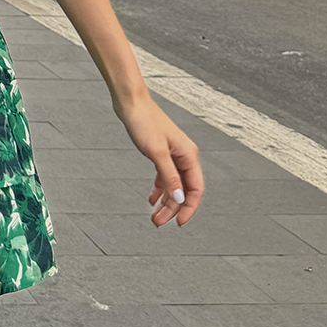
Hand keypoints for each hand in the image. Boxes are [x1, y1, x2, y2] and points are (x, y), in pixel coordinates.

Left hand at [115, 94, 203, 226]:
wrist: (131, 103)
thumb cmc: (144, 121)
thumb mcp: (156, 152)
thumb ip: (169, 176)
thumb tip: (179, 197)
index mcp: (188, 155)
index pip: (195, 189)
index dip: (189, 208)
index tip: (178, 223)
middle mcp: (184, 156)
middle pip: (183, 190)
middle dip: (173, 208)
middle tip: (158, 222)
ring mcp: (173, 155)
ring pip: (174, 185)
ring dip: (165, 202)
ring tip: (154, 216)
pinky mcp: (161, 153)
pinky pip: (165, 177)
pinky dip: (159, 189)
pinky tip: (151, 199)